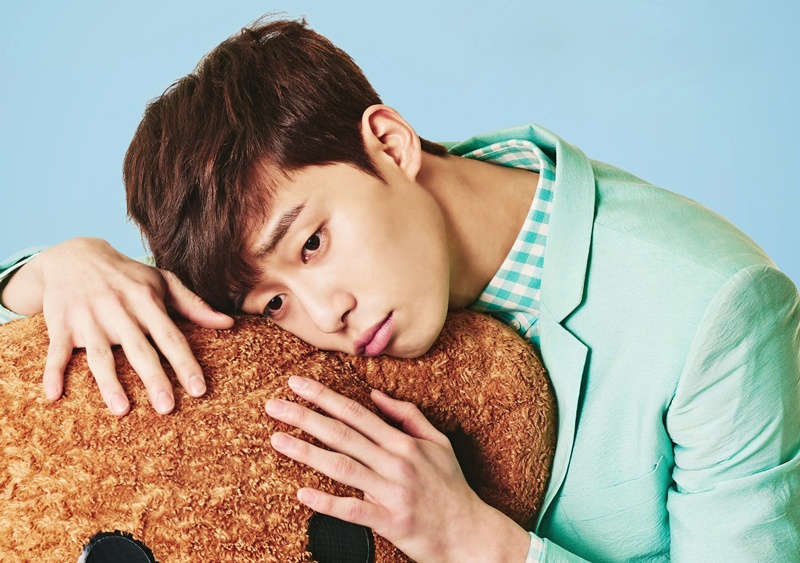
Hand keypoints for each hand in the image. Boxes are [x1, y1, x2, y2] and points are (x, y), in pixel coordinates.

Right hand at [2, 237, 233, 414]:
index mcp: (146, 302)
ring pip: (100, 355)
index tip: (199, 389)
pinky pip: (56, 351)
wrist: (74, 254)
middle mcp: (119, 311)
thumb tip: (228, 324)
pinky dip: (52, 372)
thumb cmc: (127, 275)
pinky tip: (53, 396)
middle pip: (139, 350)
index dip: (185, 363)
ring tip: (122, 411)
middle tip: (168, 408)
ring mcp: (88, 318)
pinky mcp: (61, 324)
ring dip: (109, 383)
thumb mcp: (162, 281)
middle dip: (154, 378)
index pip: (171, 337)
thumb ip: (194, 305)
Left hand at [265, 376, 530, 562]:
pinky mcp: (390, 520)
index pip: (355, 412)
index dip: (323, 396)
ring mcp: (392, 491)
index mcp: (403, 441)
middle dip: (304, 416)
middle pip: (342, 434)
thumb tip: (376, 395)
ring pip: (342, 467)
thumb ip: (408, 416)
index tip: (296, 384)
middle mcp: (395, 461)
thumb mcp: (439, 443)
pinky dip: (327, 502)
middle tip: (273, 406)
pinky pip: (353, 510)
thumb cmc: (452, 487)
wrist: (471, 533)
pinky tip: (303, 493)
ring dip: (306, 452)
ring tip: (277, 441)